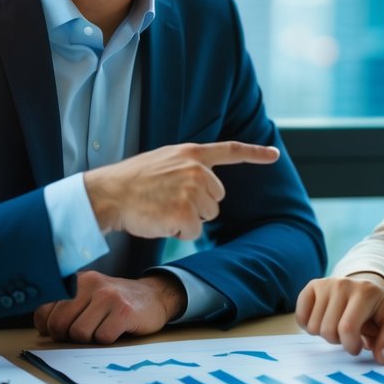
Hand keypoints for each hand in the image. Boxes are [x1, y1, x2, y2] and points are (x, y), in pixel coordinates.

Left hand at [33, 270, 187, 343]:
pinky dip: (107, 340)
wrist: (154, 296)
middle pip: (59, 324)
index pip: (43, 310)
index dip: (50, 328)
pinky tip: (116, 330)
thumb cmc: (115, 303)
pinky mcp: (124, 311)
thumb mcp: (88, 296)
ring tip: (102, 328)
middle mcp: (90, 284)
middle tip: (85, 332)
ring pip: (79, 334)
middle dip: (68, 337)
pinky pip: (102, 338)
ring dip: (90, 339)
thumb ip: (65, 307)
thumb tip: (45, 331)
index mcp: (76, 280)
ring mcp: (108, 296)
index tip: (63, 329)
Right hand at [84, 141, 279, 240]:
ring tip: (162, 208)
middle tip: (168, 199)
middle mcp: (197, 170)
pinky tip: (161, 220)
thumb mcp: (164, 160)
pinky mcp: (185, 214)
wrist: (109, 194)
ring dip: (188, 219)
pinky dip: (179, 232)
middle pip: (217, 199)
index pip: (230, 150)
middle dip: (198, 205)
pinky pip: (193, 233)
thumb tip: (208, 183)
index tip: (274, 155)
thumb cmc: (133, 181)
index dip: (255, 154)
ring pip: (207, 217)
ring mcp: (192, 192)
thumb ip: (189, 165)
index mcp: (192, 154)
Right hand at [295, 274, 383, 363]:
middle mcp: (344, 284)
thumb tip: (381, 358)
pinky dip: (308, 326)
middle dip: (338, 342)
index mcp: (365, 292)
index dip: (350, 346)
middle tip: (347, 336)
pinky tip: (323, 320)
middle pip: (328, 330)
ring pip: (313, 327)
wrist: (364, 288)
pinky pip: (300, 318)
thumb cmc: (376, 311)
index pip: (347, 328)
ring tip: (337, 326)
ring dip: (324, 334)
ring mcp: (326, 284)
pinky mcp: (312, 286)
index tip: (357, 347)